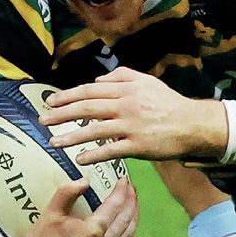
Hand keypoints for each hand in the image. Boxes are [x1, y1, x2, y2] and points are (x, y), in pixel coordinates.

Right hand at [8, 179, 137, 236]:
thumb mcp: (49, 214)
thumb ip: (66, 193)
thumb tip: (85, 180)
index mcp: (93, 231)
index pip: (115, 205)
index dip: (122, 190)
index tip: (124, 179)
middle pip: (126, 220)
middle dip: (131, 202)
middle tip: (131, 190)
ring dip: (133, 220)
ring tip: (132, 207)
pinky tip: (131, 236)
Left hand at [40, 67, 227, 163]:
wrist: (192, 124)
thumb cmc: (169, 103)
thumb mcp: (147, 82)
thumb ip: (122, 76)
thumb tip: (97, 81)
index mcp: (126, 89)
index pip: (90, 91)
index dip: (67, 96)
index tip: (50, 102)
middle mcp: (126, 105)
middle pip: (87, 109)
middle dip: (61, 115)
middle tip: (43, 121)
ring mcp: (131, 126)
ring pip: (95, 130)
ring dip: (71, 137)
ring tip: (54, 143)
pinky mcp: (138, 145)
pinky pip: (111, 150)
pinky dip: (94, 155)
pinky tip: (79, 159)